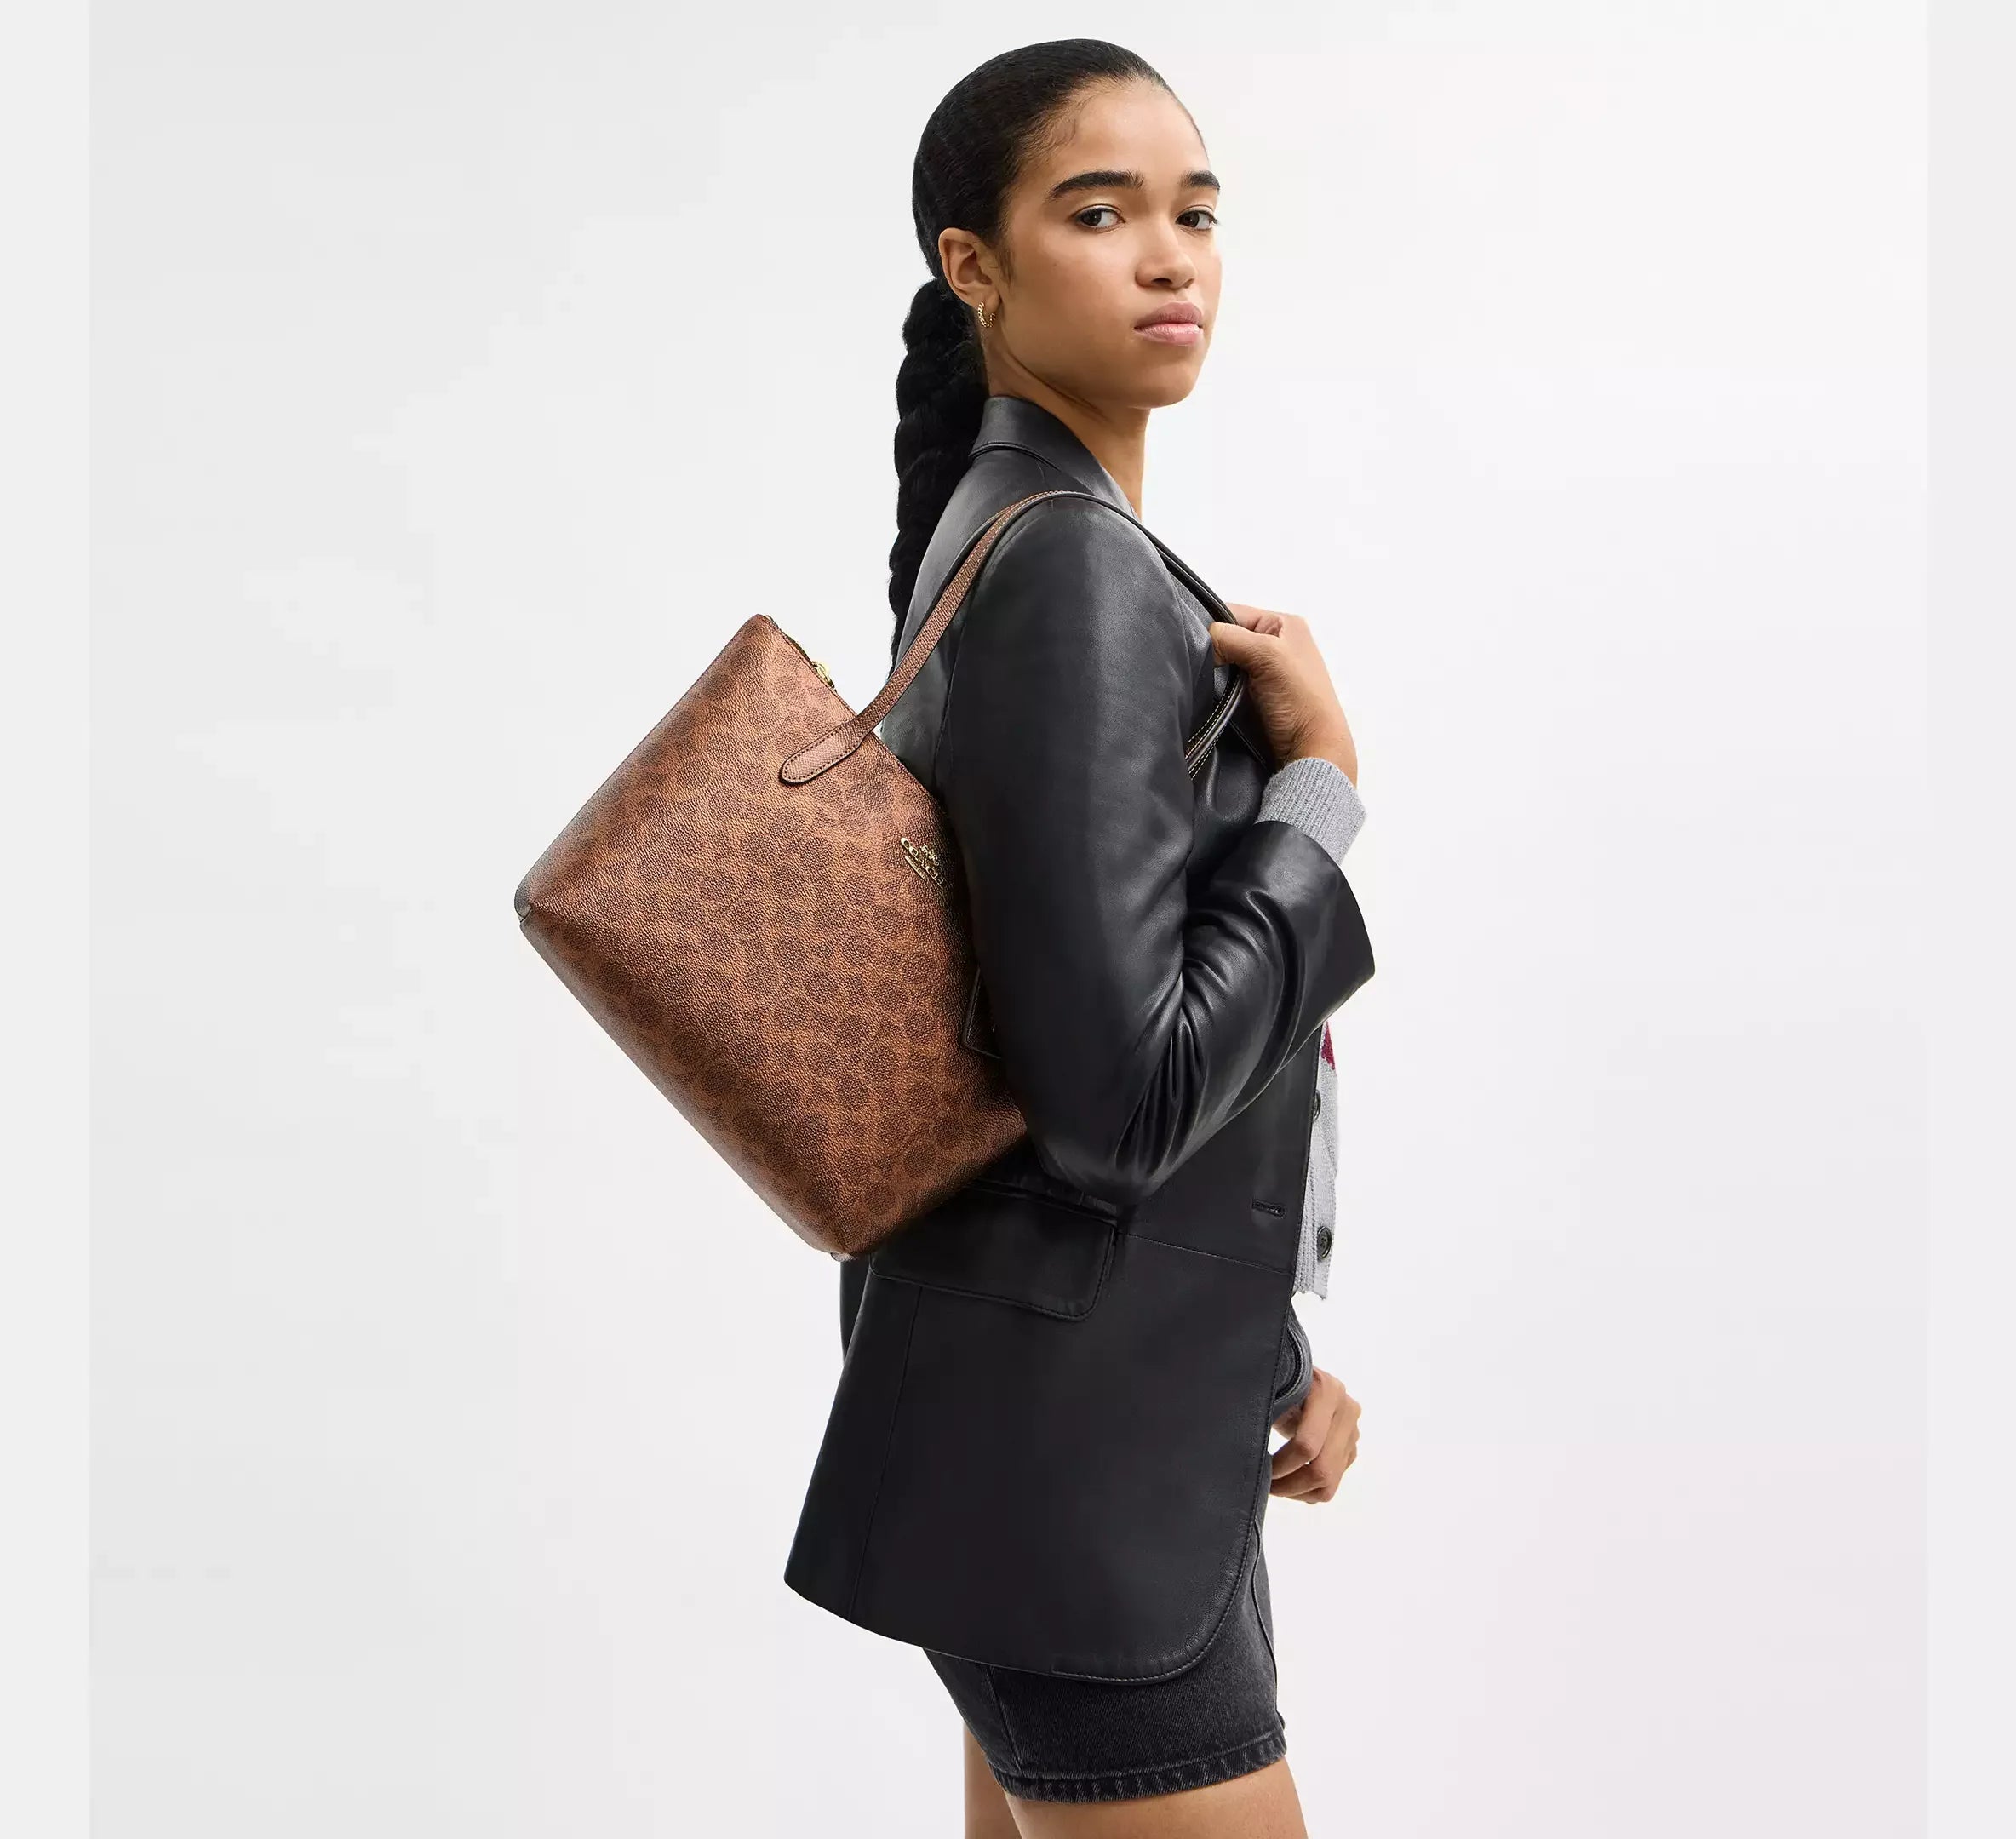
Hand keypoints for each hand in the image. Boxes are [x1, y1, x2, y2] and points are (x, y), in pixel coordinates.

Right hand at [1209, 603, 1358, 784]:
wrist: (1309, 750)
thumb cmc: (1300, 701)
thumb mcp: (1267, 654)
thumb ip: (1230, 637)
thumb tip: (1200, 639)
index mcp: (1283, 624)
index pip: (1233, 612)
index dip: (1212, 625)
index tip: (1195, 643)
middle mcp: (1274, 644)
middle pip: (1226, 637)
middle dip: (1212, 650)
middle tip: (1199, 664)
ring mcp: (1263, 672)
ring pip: (1223, 662)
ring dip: (1212, 672)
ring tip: (1203, 681)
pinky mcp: (1253, 696)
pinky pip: (1225, 684)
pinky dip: (1215, 689)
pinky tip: (1210, 694)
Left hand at [1268, 1367, 1360, 1501]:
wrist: (1299, 1376)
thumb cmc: (1278, 1380)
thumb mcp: (1270, 1389)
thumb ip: (1263, 1411)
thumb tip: (1248, 1450)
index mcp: (1326, 1390)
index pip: (1306, 1445)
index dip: (1281, 1466)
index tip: (1260, 1470)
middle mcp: (1347, 1410)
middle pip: (1322, 1470)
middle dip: (1290, 1486)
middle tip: (1265, 1487)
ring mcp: (1352, 1431)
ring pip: (1330, 1483)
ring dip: (1298, 1493)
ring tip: (1275, 1486)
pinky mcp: (1351, 1448)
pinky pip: (1333, 1483)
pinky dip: (1308, 1490)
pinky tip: (1288, 1481)